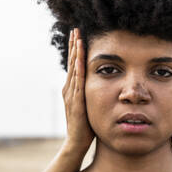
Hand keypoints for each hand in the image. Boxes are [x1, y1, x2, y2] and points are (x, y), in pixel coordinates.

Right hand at [62, 28, 95, 153]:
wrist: (77, 143)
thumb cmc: (86, 127)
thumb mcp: (90, 106)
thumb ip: (91, 95)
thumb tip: (102, 86)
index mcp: (72, 89)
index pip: (75, 65)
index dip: (76, 50)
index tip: (79, 35)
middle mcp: (69, 89)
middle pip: (72, 62)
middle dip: (74, 45)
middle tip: (75, 28)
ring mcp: (71, 94)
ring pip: (73, 68)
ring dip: (75, 52)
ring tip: (77, 37)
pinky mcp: (76, 101)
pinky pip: (77, 81)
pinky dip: (78, 68)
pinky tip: (80, 57)